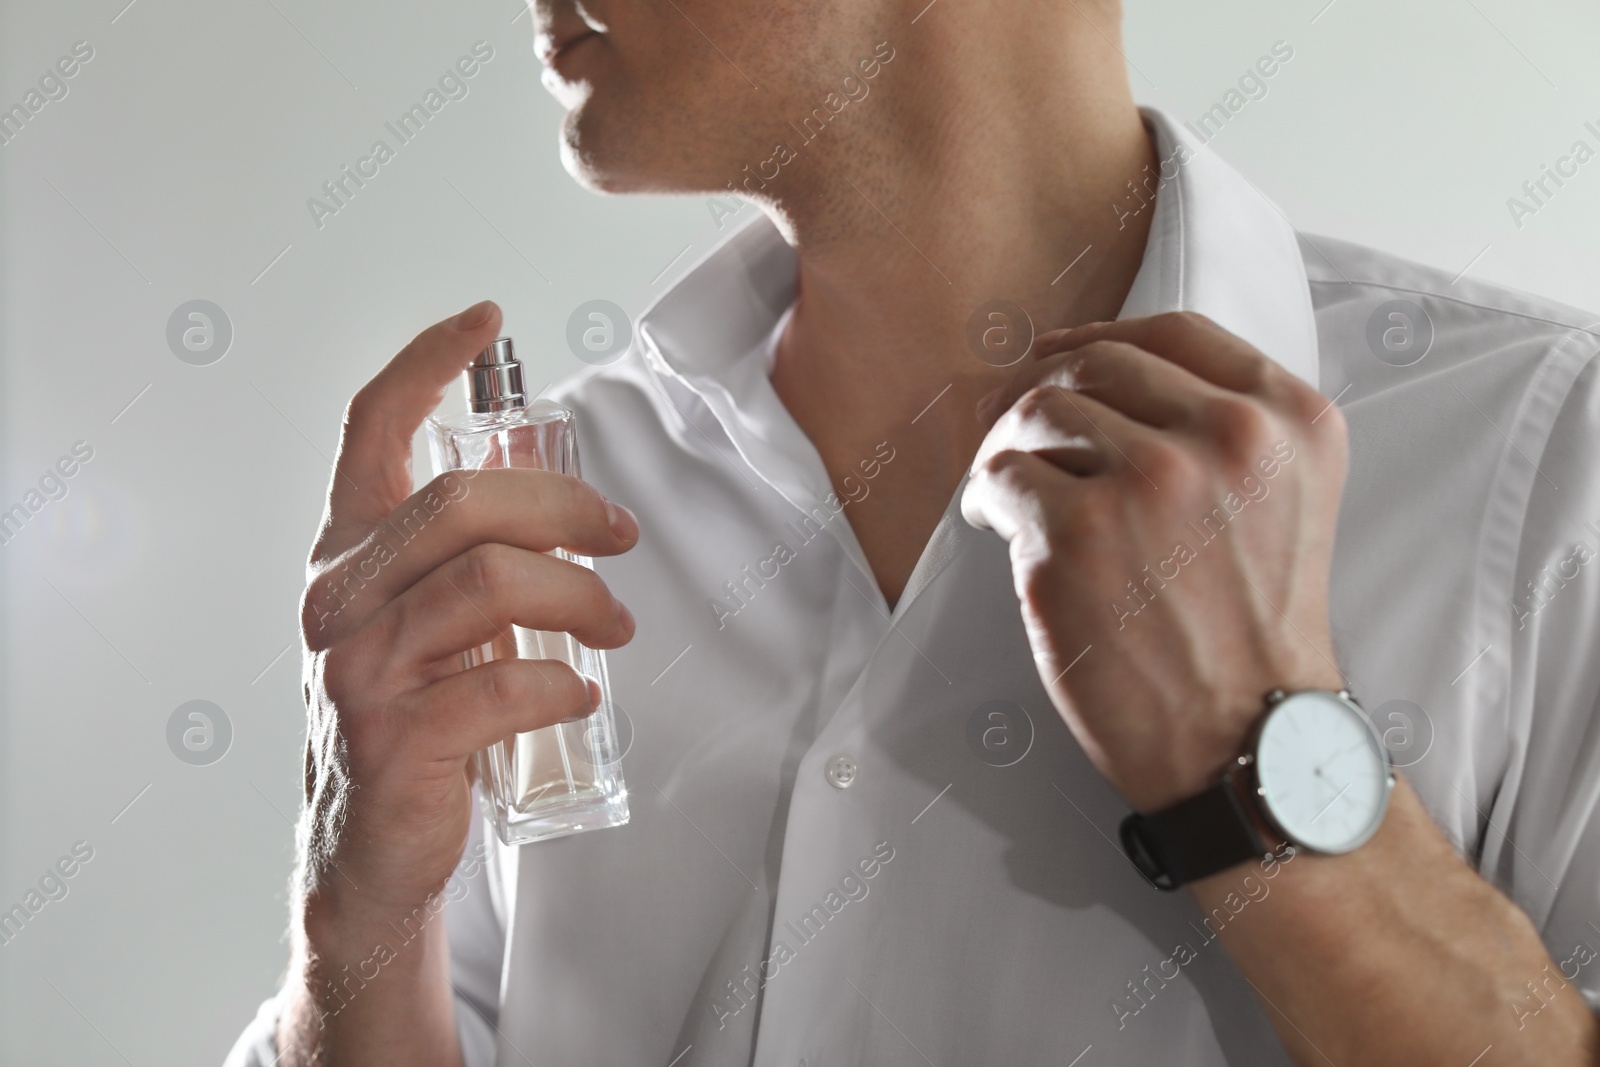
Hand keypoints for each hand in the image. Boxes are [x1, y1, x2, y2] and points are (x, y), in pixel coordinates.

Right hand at [280, 300, 637, 1062]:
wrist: (368, 846)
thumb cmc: (413, 716)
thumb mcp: (425, 621)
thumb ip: (468, 560)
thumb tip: (572, 509)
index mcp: (346, 551)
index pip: (371, 426)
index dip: (427, 361)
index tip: (486, 318)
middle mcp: (338, 596)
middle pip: (464, 502)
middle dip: (564, 507)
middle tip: (620, 537)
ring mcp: (358, 667)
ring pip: (492, 584)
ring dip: (580, 598)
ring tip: (616, 627)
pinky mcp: (396, 736)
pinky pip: (505, 683)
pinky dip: (562, 683)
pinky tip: (580, 692)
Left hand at [961, 312, 1347, 812]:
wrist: (1249, 742)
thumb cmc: (1252, 633)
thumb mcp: (1284, 501)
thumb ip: (1226, 430)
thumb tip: (1106, 374)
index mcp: (1289, 421)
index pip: (1175, 332)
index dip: (1101, 336)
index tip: (1060, 356)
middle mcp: (1228, 438)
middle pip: (1097, 364)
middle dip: (1043, 391)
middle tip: (1014, 429)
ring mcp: (1151, 482)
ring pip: (1039, 412)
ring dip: (1009, 449)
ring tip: (1008, 491)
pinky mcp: (1078, 534)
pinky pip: (999, 476)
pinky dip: (985, 498)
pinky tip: (995, 524)